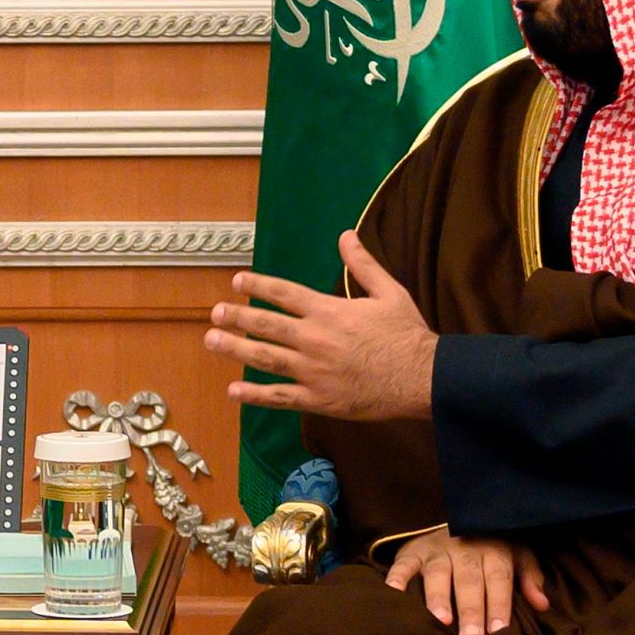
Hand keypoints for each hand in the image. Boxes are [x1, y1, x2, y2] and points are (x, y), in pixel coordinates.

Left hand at [207, 231, 437, 421]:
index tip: (237, 282)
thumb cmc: (406, 335)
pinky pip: (281, 396)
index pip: (285, 294)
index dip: (258, 287)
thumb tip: (346, 235)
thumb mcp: (389, 292)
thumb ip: (363, 264)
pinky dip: (255, 395)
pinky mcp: (318, 399)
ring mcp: (314, 371)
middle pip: (267, 326)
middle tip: (215, 313)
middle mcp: (315, 339)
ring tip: (212, 341)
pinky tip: (234, 391)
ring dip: (236, 350)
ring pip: (266, 359)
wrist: (422, 378)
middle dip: (237, 317)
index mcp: (329, 312)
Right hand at [384, 528, 548, 634]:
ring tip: (441, 620)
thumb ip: (529, 576)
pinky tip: (394, 593)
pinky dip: (397, 577)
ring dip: (438, 597)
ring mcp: (436, 550)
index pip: (498, 580)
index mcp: (493, 550)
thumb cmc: (489, 545)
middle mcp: (464, 549)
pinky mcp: (412, 552)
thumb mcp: (516, 553)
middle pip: (469, 581)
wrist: (456, 516)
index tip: (499, 630)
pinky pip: (403, 564)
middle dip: (471, 609)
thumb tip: (542, 604)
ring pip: (438, 574)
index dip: (499, 605)